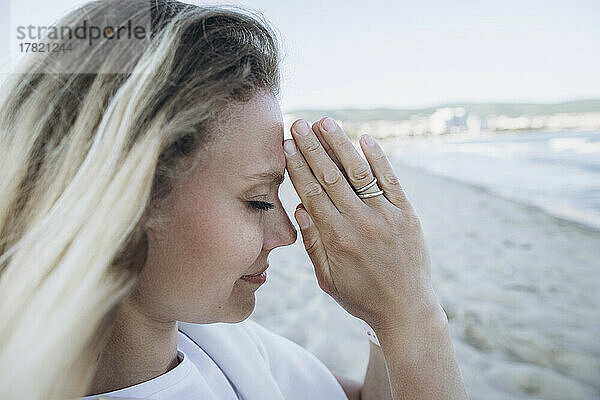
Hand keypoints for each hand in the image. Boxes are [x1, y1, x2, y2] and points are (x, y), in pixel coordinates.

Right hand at [283, 117, 440, 332]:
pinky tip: (365, 138)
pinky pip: (390, 180)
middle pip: (331, 176)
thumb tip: (299, 208)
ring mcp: (386, 216)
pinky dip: (378, 157)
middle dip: (312, 146)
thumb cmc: (361, 296)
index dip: (297, 165)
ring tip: (325, 121)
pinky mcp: (406, 214)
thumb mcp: (327, 279)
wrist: (407, 309)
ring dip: (340, 144)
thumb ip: (313, 243)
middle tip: (299, 122)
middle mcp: (360, 222)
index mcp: (337, 238)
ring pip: (359, 172)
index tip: (286, 144)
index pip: (311, 192)